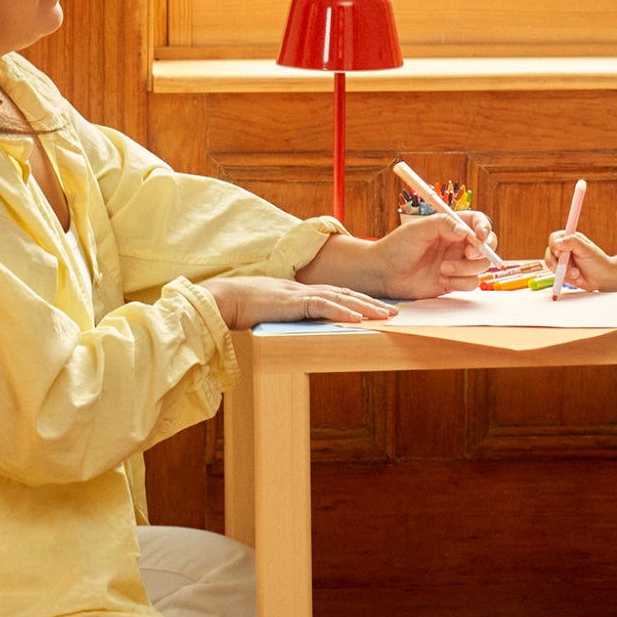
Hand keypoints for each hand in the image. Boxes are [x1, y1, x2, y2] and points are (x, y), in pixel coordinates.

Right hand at [201, 276, 395, 328]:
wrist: (222, 299)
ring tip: (385, 315)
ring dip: (365, 307)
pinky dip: (341, 312)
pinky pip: (322, 306)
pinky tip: (357, 318)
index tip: (376, 308)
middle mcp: (304, 289)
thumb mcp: (269, 311)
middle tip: (394, 312)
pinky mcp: (292, 302)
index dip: (358, 301)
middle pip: (346, 294)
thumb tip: (293, 326)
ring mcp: (299, 294)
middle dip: (371, 303)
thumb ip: (285, 315)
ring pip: (340, 298)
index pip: (337, 295)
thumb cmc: (239, 307)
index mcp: (300, 292)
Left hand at [295, 211, 496, 298]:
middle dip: (482, 251)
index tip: (480, 236)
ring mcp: (457, 263)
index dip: (485, 228)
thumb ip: (442, 224)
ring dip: (466, 269)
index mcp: (451, 226)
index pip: (478, 222)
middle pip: (487, 246)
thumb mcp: (417, 229)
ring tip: (442, 269)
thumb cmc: (396, 247)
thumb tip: (465, 230)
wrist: (383, 273)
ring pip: (480, 266)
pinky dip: (460, 282)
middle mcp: (457, 244)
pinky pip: (471, 283)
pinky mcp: (454, 281)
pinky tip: (441, 279)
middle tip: (468, 254)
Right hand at [546, 230, 616, 291]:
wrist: (602, 278)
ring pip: (551, 264)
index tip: (562, 254)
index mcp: (569, 239)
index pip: (554, 238)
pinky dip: (564, 277)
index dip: (555, 246)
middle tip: (573, 269)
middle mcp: (563, 248)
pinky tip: (576, 277)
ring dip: (563, 271)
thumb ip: (572, 242)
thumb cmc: (597, 262)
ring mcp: (561, 260)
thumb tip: (557, 242)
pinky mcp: (561, 271)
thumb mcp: (586, 250)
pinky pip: (555, 274)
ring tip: (577, 274)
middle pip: (549, 252)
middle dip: (560, 263)